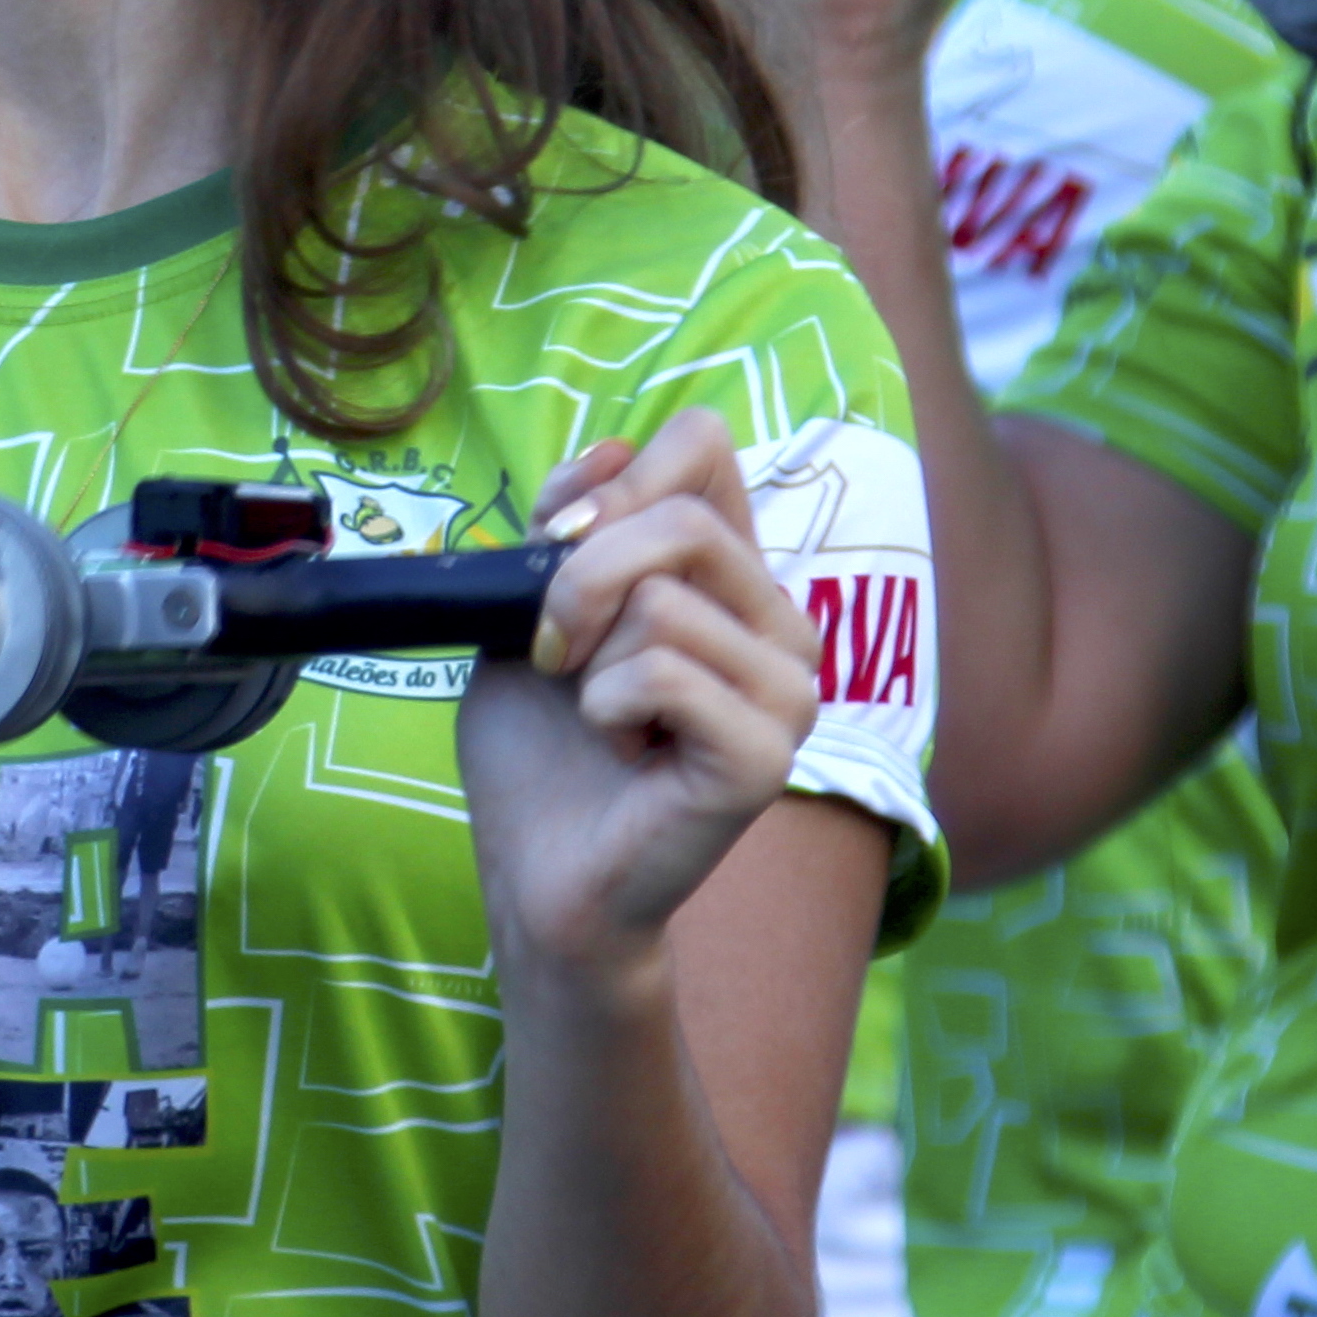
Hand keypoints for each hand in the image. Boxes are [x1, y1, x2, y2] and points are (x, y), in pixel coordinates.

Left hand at [459, 410, 819, 979]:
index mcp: (729, 577)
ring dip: (589, 660)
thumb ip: (567, 529)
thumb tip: (610, 452)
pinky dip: (603, 707)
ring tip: (601, 715)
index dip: (618, 477)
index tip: (561, 543)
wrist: (536, 870)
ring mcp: (788, 692)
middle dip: (577, 580)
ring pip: (664, 600)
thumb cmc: (538, 745)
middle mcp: (779, 625)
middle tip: (554, 653)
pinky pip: (662, 673)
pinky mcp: (768, 754)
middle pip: (681, 519)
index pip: (703, 446)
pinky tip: (622, 751)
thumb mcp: (527, 609)